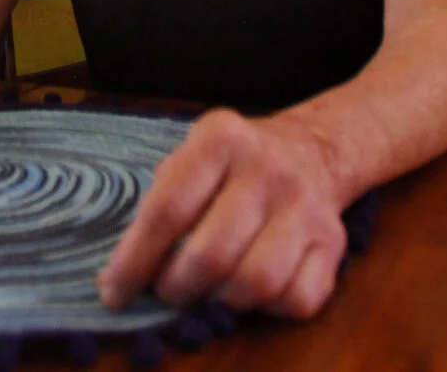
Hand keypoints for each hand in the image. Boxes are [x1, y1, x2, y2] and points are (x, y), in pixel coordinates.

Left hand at [97, 109, 349, 319]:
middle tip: (168, 291)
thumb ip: (161, 203)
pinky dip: (268, 309)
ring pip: (257, 283)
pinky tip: (253, 291)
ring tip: (209, 291)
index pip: (167, 211)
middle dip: (177, 288)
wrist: (311, 149)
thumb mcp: (190, 157)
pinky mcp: (333, 240)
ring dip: (222, 301)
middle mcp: (267, 167)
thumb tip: (125, 276)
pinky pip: (297, 299)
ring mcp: (306, 205)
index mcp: (220, 138)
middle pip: (211, 254)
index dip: (134, 261)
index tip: (113, 292)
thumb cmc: (231, 165)